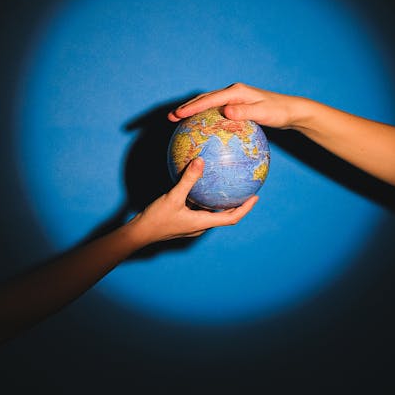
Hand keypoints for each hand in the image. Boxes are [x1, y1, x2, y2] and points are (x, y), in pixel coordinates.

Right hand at [130, 158, 257, 244]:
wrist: (139, 234)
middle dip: (237, 204)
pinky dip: (203, 198)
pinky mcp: (183, 220)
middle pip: (225, 216)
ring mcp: (191, 224)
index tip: (256, 196)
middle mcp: (200, 225)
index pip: (231, 218)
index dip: (245, 208)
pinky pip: (198, 208)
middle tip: (246, 190)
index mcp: (202, 223)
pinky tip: (200, 185)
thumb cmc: (156, 219)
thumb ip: (188, 179)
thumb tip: (201, 160)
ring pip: (211, 212)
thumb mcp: (172, 197)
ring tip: (227, 186)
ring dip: (221, 202)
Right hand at [168, 83, 307, 129]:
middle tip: (170, 117)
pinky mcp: (236, 107)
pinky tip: (200, 131)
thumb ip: (245, 112)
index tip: (178, 114)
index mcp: (236, 92)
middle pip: (204, 99)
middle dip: (186, 107)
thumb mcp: (264, 114)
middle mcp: (232, 93)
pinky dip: (205, 118)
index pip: (209, 99)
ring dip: (193, 112)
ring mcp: (234, 99)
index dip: (192, 107)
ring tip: (178, 122)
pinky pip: (216, 112)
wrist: (291, 110)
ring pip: (208, 104)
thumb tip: (226, 112)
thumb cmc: (279, 112)